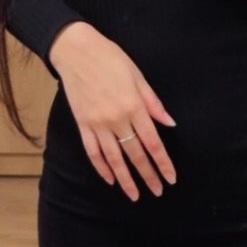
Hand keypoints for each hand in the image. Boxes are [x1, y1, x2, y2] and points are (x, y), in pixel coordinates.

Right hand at [48, 23, 176, 200]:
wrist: (76, 50)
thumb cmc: (110, 58)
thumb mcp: (138, 76)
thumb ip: (153, 103)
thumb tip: (169, 123)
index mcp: (134, 107)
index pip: (152, 143)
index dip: (162, 163)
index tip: (170, 178)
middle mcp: (116, 119)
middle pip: (135, 155)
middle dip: (147, 176)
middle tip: (157, 191)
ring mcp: (97, 123)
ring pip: (113, 159)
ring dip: (125, 180)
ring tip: (134, 195)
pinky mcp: (82, 124)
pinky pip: (93, 151)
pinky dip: (101, 167)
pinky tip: (110, 179)